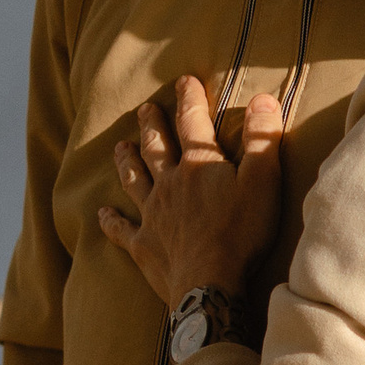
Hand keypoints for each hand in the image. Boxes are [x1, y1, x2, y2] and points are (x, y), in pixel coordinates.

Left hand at [96, 77, 285, 310]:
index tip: (184, 80)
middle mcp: (169, 183)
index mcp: (198, 165)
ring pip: (134, 180)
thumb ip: (262, 139)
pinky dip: (110, 220)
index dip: (189, 99)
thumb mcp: (262, 181)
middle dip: (151, 125)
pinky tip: (101, 213)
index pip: (192, 122)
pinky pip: (121, 229)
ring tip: (120, 147)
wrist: (209, 283)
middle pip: (156, 147)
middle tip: (144, 109)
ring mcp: (152, 214)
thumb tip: (263, 99)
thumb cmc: (240, 232)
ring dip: (126, 162)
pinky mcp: (143, 245)